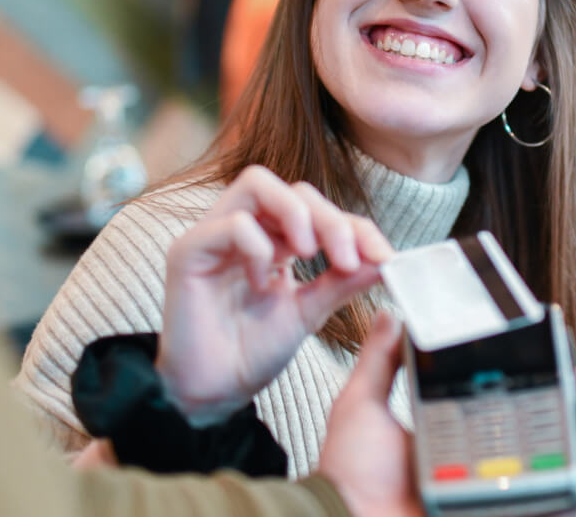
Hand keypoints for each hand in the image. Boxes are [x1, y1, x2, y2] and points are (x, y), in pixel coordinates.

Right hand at [157, 165, 393, 424]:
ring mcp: (213, 235)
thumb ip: (343, 281)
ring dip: (297, 215)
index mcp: (273, 238)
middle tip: (349, 261)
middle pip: (294, 190)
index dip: (357, 227)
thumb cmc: (253, 351)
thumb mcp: (310, 310)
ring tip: (310, 256)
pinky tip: (262, 284)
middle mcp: (242, 227)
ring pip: (258, 183)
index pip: (320, 209)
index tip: (385, 258)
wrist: (213, 393)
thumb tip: (387, 259)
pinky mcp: (188, 251)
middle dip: (331, 221)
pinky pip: (232, 224)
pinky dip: (258, 248)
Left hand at [317, 315, 575, 516]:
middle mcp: (492, 466)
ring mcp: (508, 493)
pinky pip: (568, 496)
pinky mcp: (518, 514)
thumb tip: (391, 316)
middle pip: (559, 429)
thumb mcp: (362, 406)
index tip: (568, 351)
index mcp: (464, 437)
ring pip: (573, 459)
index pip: (522, 403)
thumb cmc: (347, 477)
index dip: (553, 379)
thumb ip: (381, 362)